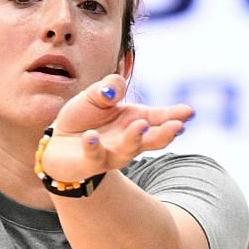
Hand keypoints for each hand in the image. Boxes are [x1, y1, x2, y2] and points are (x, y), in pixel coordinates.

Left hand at [39, 74, 191, 183]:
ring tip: (139, 126)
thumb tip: (114, 89)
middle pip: (152, 139)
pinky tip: (90, 137)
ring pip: (128, 150)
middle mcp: (129, 140)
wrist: (58, 141)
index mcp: (136, 120)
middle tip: (177, 126)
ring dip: (134, 138)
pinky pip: (94, 156)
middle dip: (165, 133)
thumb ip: (109, 86)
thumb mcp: (96, 94)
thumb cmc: (84, 117)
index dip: (176, 115)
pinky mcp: (90, 162)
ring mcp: (112, 154)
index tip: (190, 111)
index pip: (160, 118)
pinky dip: (93, 146)